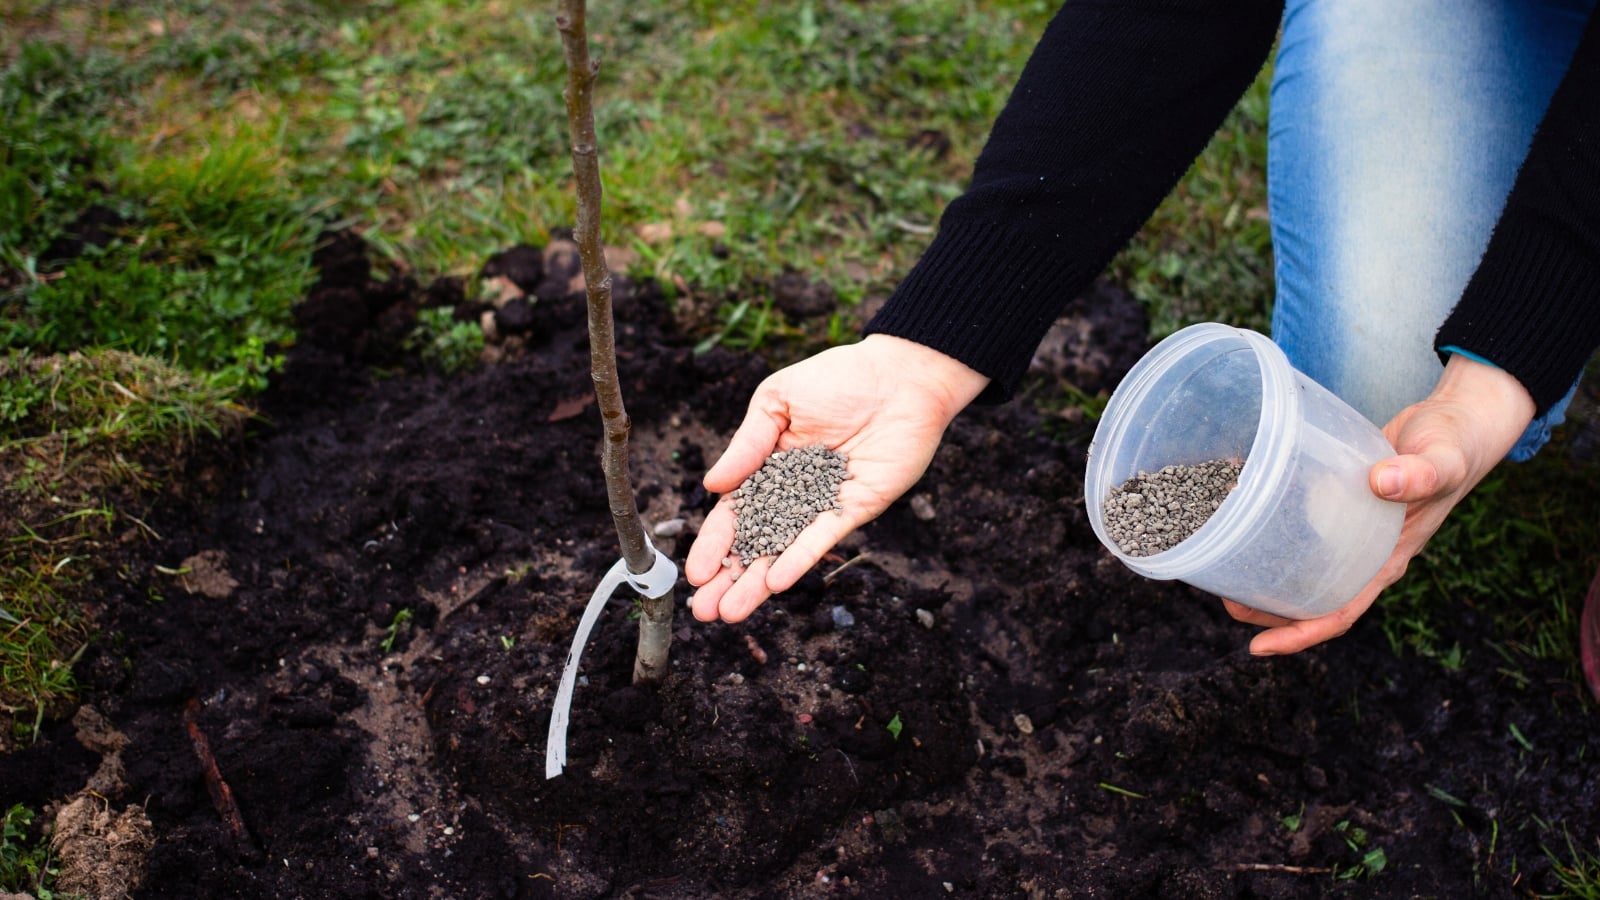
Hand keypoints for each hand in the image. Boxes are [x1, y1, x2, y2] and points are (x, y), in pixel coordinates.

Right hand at [686, 334, 989, 622]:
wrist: (900, 376)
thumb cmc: (837, 378)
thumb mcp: (777, 401)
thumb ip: (746, 445)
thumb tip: (711, 486)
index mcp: (769, 466)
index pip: (735, 513)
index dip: (715, 543)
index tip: (695, 573)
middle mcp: (794, 492)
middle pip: (756, 542)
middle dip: (730, 577)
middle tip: (705, 611)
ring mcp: (824, 503)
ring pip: (785, 550)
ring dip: (758, 583)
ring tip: (730, 613)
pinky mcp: (855, 507)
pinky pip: (823, 538)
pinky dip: (799, 559)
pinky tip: (776, 584)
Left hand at [1224, 354, 1536, 653]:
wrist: (1459, 421)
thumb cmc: (1456, 447)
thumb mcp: (1442, 461)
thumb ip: (1420, 475)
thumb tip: (1383, 483)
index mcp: (1389, 559)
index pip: (1341, 612)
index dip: (1300, 634)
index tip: (1258, 647)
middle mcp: (1367, 552)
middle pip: (1313, 596)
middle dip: (1269, 608)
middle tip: (1226, 601)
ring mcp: (1353, 530)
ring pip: (1305, 565)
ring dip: (1267, 572)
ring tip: (1224, 569)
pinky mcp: (1342, 502)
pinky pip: (1306, 525)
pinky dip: (1276, 525)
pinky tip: (1245, 512)